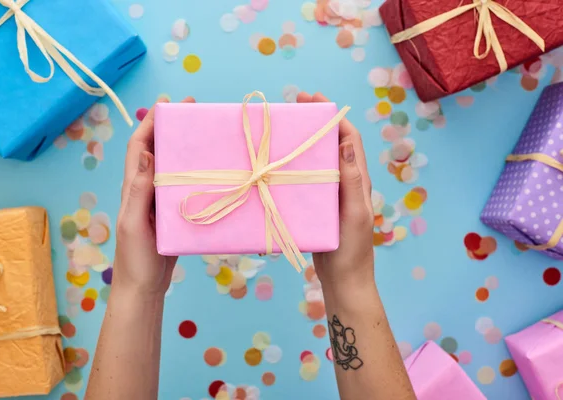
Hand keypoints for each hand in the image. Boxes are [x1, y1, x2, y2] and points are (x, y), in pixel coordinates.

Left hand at [113, 96, 194, 296]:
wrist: (143, 286)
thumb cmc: (134, 257)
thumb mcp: (133, 222)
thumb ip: (138, 189)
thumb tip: (145, 151)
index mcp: (133, 187)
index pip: (138, 146)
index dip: (150, 123)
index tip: (168, 104)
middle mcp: (146, 189)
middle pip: (156, 150)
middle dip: (171, 128)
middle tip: (194, 113)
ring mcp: (160, 201)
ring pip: (171, 167)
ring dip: (184, 149)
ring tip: (205, 135)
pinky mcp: (174, 213)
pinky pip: (184, 187)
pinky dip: (195, 174)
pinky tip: (211, 171)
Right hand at [296, 92, 374, 288]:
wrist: (344, 280)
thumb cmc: (352, 250)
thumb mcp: (354, 213)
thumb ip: (351, 179)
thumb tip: (346, 141)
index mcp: (358, 180)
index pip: (349, 139)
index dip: (334, 116)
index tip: (313, 100)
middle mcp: (346, 183)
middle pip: (333, 144)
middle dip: (316, 122)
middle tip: (294, 107)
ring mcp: (332, 194)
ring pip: (319, 160)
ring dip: (305, 141)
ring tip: (285, 129)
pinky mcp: (319, 206)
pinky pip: (309, 178)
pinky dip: (297, 165)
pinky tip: (280, 164)